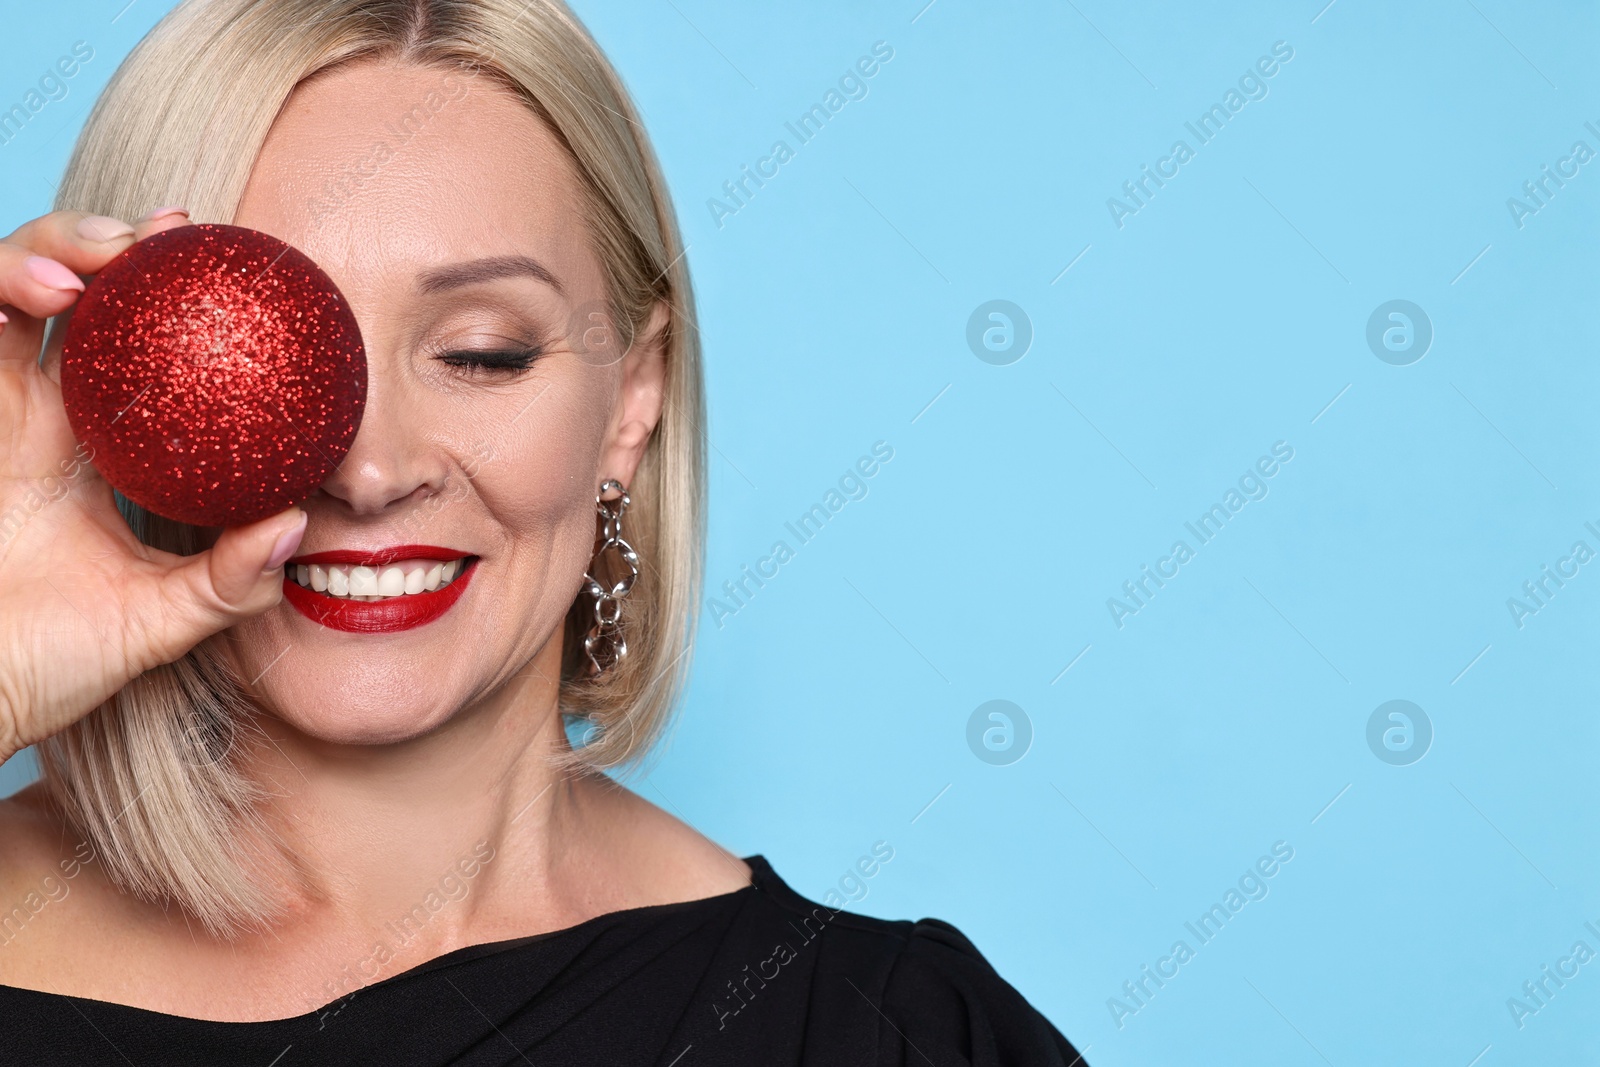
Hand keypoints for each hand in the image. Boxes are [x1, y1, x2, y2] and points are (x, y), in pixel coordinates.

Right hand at [0, 209, 306, 761]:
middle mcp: (38, 416)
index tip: (226, 261)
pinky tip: (39, 297)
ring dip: (42, 251)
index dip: (168, 295)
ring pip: (4, 292)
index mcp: (97, 448)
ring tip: (91, 264)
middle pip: (66, 293)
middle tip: (159, 235)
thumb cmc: (50, 662)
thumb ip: (228, 581)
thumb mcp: (159, 621)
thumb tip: (297, 528)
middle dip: (102, 240)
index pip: (135, 346)